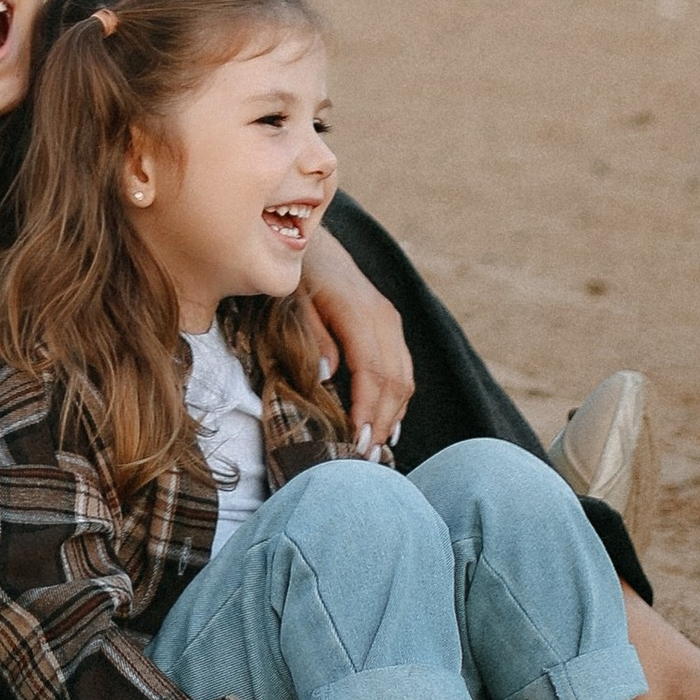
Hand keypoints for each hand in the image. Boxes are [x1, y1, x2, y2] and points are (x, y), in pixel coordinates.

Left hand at [303, 228, 413, 454]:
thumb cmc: (296, 275)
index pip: (373, 373)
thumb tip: (328, 376)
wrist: (312, 241)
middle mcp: (383, 318)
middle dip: (382, 422)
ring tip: (376, 449)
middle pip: (395, 381)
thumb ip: (313, 337)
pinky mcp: (390, 324)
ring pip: (405, 378)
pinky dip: (398, 399)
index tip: (356, 442)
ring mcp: (391, 320)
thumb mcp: (294, 301)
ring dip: (393, 416)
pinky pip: (403, 368)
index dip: (367, 411)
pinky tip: (387, 423)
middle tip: (365, 458)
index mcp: (359, 313)